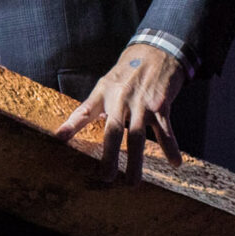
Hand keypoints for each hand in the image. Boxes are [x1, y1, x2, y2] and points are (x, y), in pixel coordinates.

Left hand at [55, 42, 185, 185]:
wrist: (156, 52)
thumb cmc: (127, 73)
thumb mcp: (105, 84)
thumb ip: (90, 108)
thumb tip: (67, 131)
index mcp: (104, 94)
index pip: (84, 111)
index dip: (71, 125)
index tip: (58, 139)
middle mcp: (121, 100)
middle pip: (113, 131)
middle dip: (109, 156)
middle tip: (105, 178)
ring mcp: (142, 104)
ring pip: (138, 137)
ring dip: (136, 162)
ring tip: (133, 183)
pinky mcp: (161, 106)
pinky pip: (166, 130)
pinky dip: (171, 147)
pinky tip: (176, 163)